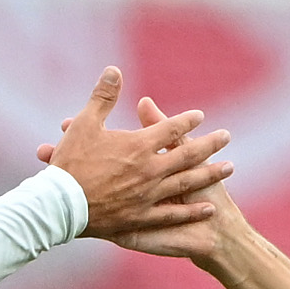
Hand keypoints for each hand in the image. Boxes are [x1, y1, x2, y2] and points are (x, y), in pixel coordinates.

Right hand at [41, 71, 230, 241]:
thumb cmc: (70, 162)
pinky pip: (173, 214)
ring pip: (187, 183)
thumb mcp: (84, 124)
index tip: (200, 115)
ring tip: (230, 168)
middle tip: (227, 136)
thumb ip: (102, 97)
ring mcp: (149, 196)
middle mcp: (150, 170)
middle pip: (187, 154)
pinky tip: (208, 208)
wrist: (59, 205)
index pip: (170, 128)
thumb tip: (114, 70)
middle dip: (209, 144)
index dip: (186, 120)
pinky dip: (192, 211)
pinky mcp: (142, 218)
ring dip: (210, 174)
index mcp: (138, 146)